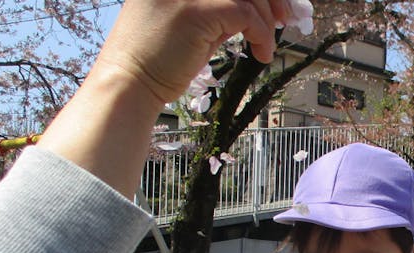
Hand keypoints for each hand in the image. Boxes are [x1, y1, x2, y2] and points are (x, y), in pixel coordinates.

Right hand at [96, 0, 288, 104]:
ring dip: (267, 18)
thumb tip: (259, 6)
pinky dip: (261, 34)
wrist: (130, 83)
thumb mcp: (190, 20)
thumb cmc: (158, 58)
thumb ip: (218, 6)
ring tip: (268, 41)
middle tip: (284, 16)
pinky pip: (245, 14)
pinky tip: (261, 54)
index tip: (275, 5)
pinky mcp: (196, 10)